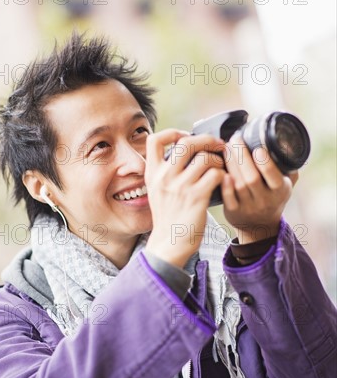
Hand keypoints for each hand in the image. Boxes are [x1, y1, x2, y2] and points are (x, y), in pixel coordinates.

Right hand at [145, 129, 225, 267]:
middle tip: (216, 145)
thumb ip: (165, 172)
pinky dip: (223, 174)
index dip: (172, 132)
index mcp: (153, 173)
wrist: (169, 244)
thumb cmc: (168, 217)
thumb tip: (183, 150)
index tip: (185, 137)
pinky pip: (216, 174)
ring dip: (218, 159)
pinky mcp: (197, 197)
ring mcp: (180, 187)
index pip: (155, 140)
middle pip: (186, 142)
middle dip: (206, 139)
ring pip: (205, 158)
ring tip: (221, 167)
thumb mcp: (157, 191)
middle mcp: (164, 177)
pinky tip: (223, 180)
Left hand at [221, 136, 297, 243]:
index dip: (265, 163)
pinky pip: (227, 197)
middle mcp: (265, 200)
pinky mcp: (233, 211)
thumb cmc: (272, 196)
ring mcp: (248, 207)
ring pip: (238, 184)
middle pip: (252, 178)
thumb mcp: (286, 183)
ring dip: (231, 164)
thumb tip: (288, 143)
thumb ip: (289, 165)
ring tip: (227, 148)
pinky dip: (224, 183)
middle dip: (242, 157)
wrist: (260, 224)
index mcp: (280, 191)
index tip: (257, 148)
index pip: (274, 177)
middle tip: (235, 140)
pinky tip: (220, 168)